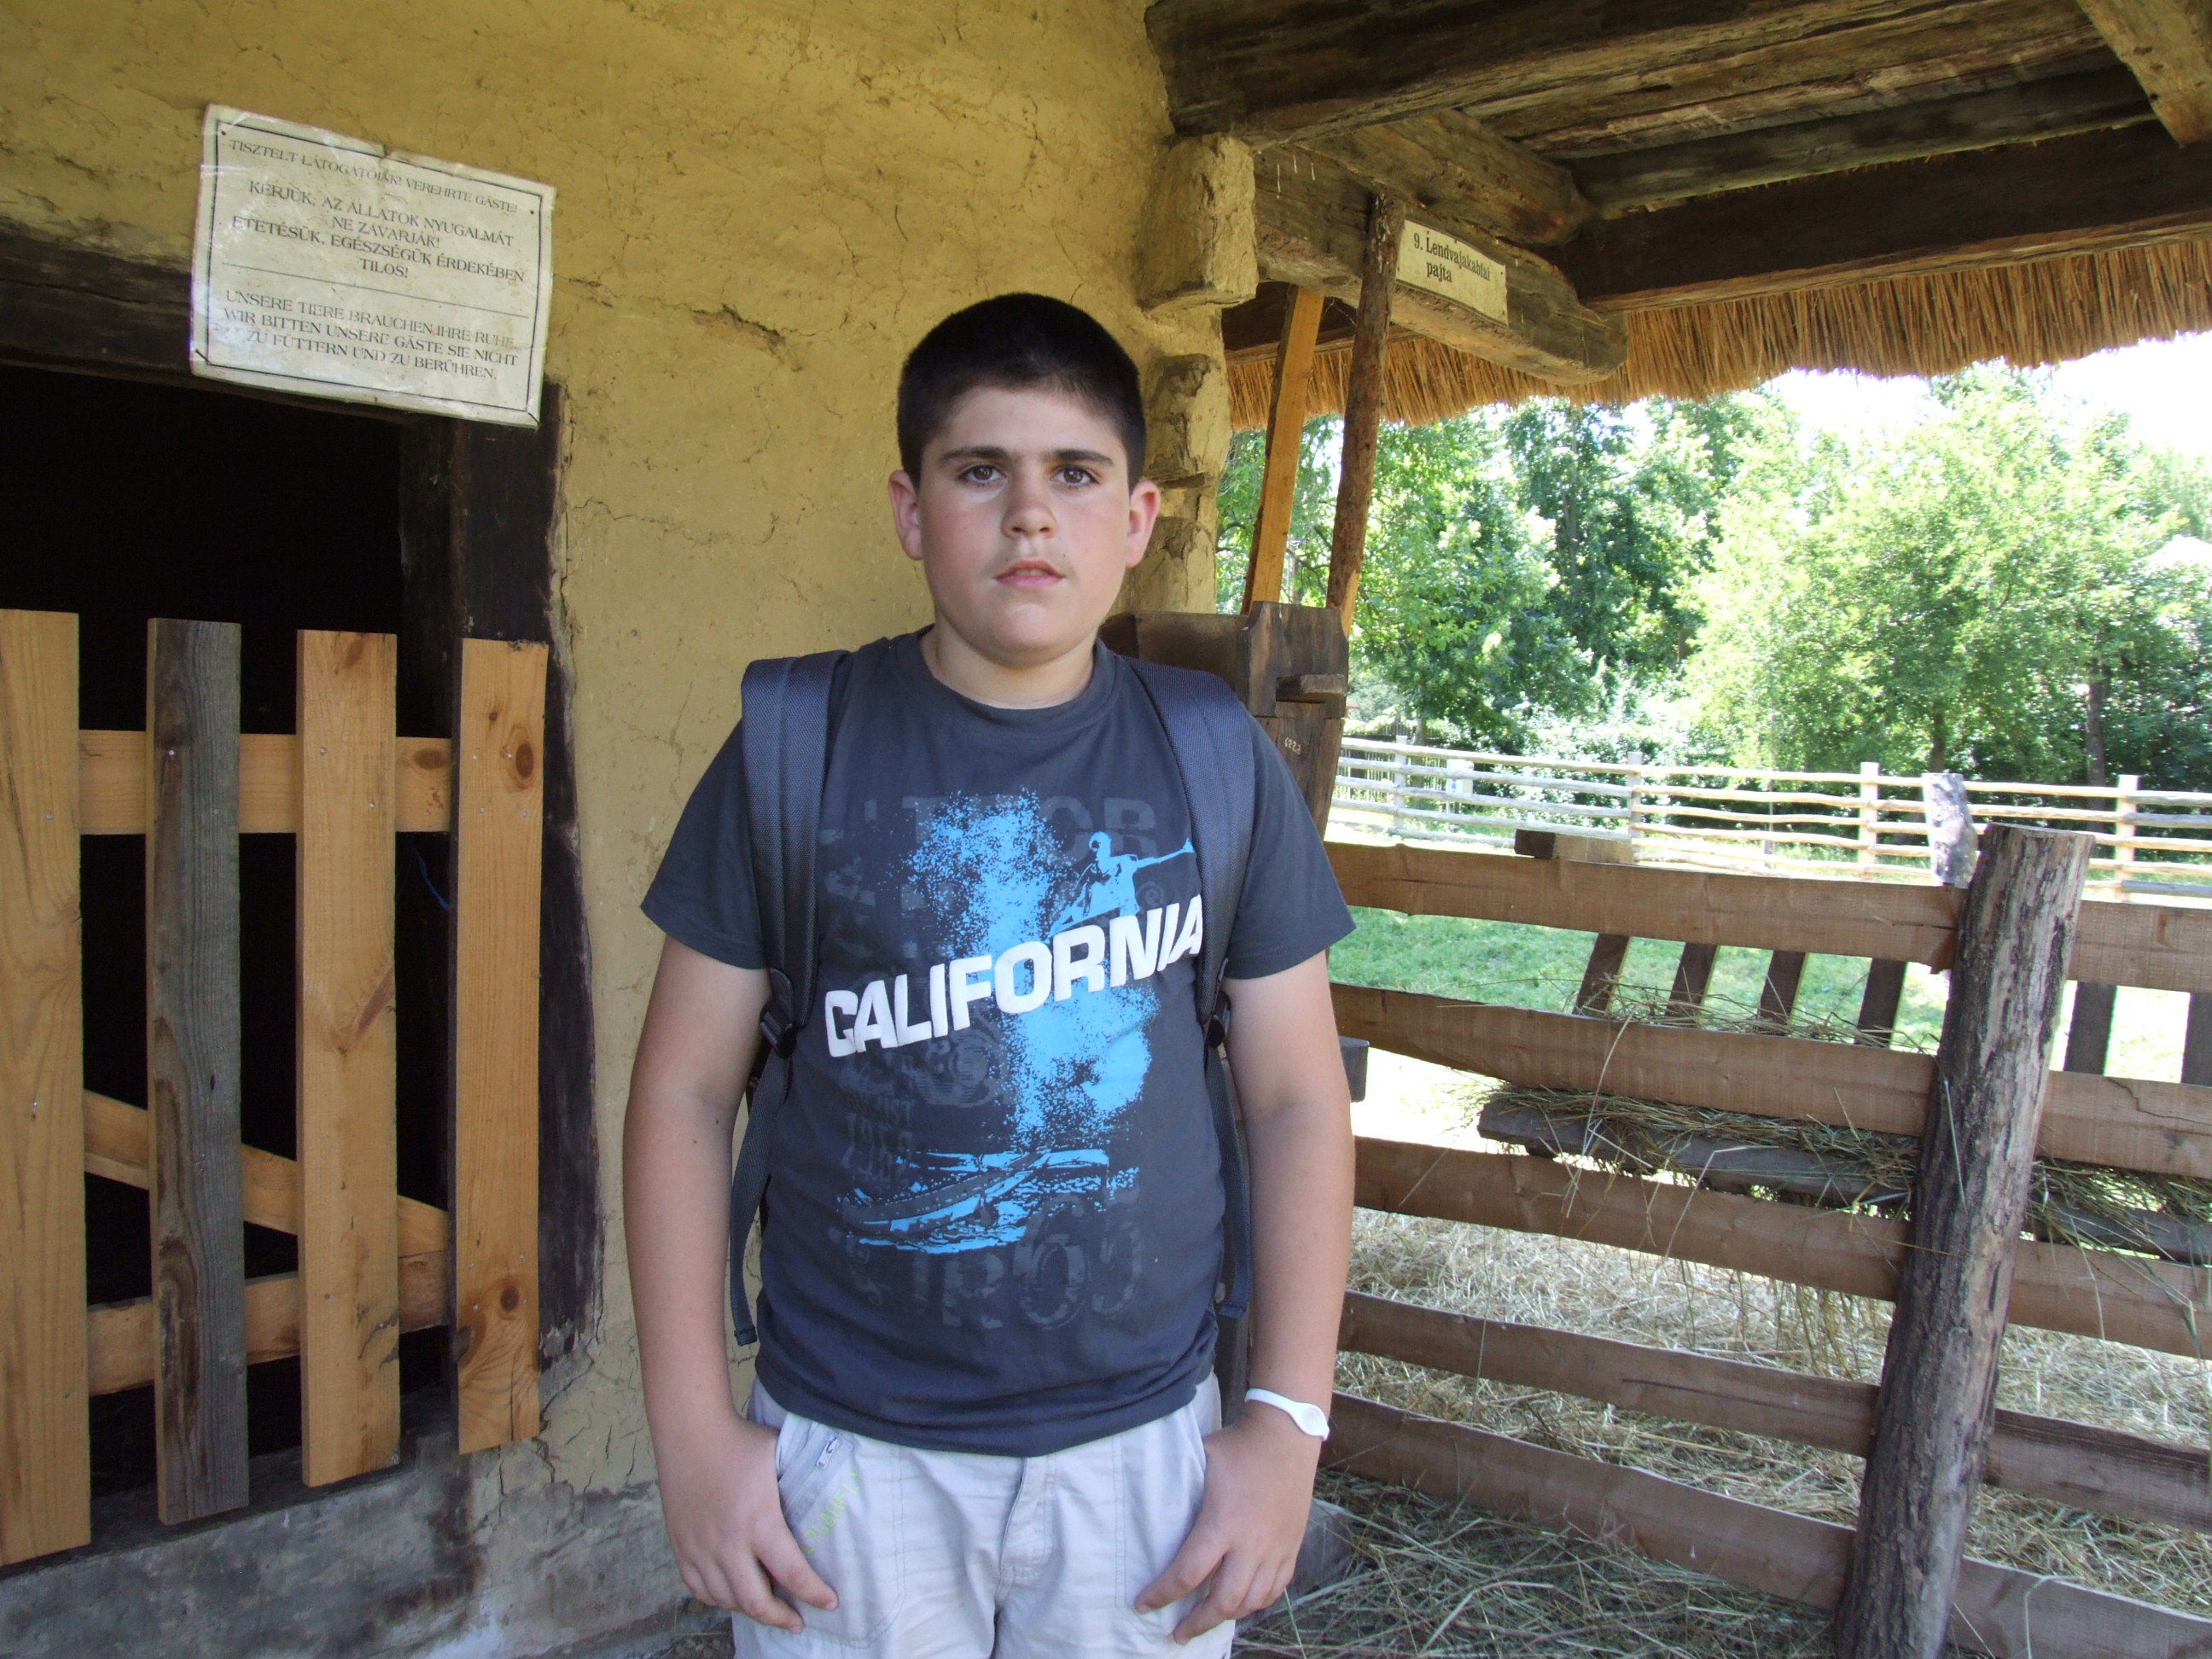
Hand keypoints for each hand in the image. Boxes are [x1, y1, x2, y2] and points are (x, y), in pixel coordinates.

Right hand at [656, 1408, 838, 1632]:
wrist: (690, 1432)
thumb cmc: (741, 1441)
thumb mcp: (780, 1459)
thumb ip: (801, 1487)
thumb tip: (832, 1498)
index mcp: (758, 1522)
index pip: (791, 1573)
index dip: (814, 1593)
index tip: (830, 1602)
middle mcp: (727, 1543)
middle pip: (755, 1601)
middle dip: (781, 1617)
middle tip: (798, 1620)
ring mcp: (700, 1548)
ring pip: (726, 1600)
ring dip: (750, 1610)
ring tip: (769, 1608)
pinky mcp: (681, 1547)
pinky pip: (699, 1590)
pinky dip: (719, 1599)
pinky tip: (734, 1596)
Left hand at [1137, 1402, 1321, 1641]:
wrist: (1287, 1435)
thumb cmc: (1237, 1446)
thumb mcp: (1199, 1460)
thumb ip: (1177, 1488)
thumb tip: (1145, 1502)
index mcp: (1222, 1523)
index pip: (1187, 1573)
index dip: (1161, 1594)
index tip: (1143, 1605)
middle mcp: (1251, 1543)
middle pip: (1222, 1602)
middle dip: (1196, 1623)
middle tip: (1177, 1634)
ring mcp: (1275, 1548)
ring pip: (1251, 1602)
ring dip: (1225, 1617)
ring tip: (1206, 1621)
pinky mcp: (1291, 1547)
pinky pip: (1275, 1590)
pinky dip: (1255, 1603)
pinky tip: (1241, 1604)